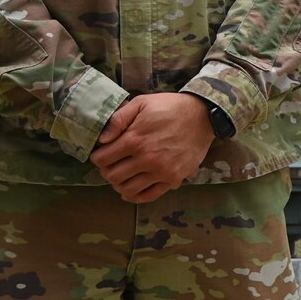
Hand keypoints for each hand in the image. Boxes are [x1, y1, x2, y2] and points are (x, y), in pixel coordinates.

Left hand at [90, 93, 214, 202]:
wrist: (203, 116)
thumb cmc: (170, 107)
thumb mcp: (142, 103)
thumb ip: (118, 119)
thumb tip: (101, 139)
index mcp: (135, 140)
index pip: (103, 159)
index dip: (97, 157)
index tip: (101, 154)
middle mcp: (147, 159)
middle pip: (112, 176)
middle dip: (106, 170)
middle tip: (111, 164)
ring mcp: (161, 172)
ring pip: (127, 189)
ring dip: (119, 183)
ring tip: (122, 174)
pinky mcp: (173, 179)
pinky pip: (148, 196)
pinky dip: (135, 195)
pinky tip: (132, 188)